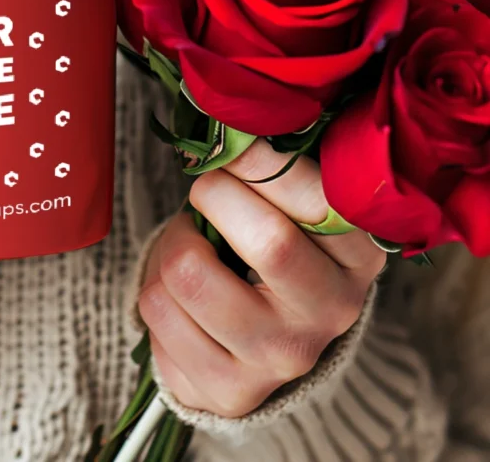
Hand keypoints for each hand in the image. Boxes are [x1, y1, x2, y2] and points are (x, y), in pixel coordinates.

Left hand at [137, 140, 385, 417]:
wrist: (256, 347)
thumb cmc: (269, 252)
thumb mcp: (293, 210)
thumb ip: (274, 170)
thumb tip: (228, 125)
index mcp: (359, 256)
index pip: (318, 199)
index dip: (259, 160)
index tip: (231, 146)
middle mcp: (333, 312)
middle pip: (267, 239)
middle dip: (215, 194)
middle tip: (206, 189)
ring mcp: (280, 358)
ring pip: (189, 272)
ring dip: (173, 242)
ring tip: (190, 244)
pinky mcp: (227, 388)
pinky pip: (157, 311)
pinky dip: (153, 283)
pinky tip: (179, 291)